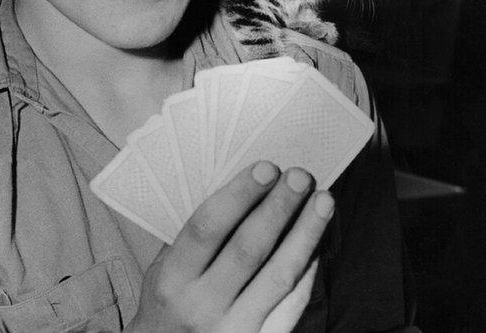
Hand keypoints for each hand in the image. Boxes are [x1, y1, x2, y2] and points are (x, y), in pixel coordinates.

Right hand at [126, 162, 332, 332]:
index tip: (265, 168)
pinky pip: (291, 306)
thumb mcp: (162, 271)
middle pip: (248, 249)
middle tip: (300, 176)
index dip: (239, 195)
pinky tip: (317, 245)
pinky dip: (307, 272)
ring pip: (278, 276)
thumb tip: (239, 189)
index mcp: (172, 279)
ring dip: (305, 234)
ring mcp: (233, 329)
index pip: (207, 228)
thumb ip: (192, 237)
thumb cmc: (168, 307)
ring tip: (322, 202)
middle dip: (278, 208)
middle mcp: (201, 305)